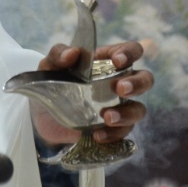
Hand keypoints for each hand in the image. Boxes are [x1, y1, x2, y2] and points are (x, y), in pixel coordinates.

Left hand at [32, 42, 153, 145]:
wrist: (42, 117)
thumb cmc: (52, 83)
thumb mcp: (49, 67)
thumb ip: (58, 55)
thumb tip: (73, 53)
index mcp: (106, 62)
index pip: (131, 51)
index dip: (129, 53)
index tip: (117, 61)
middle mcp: (118, 82)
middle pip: (145, 79)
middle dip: (137, 83)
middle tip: (120, 89)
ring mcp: (118, 106)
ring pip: (139, 109)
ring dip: (127, 114)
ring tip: (107, 117)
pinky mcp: (113, 128)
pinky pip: (123, 132)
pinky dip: (113, 134)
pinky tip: (97, 134)